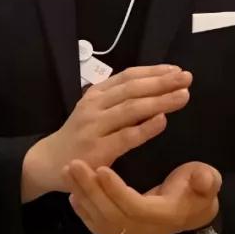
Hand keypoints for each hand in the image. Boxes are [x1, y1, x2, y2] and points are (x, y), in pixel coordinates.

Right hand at [21, 65, 192, 200]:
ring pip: (131, 109)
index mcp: (95, 95)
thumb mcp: (93, 111)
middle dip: (161, 82)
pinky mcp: (97, 151)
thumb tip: (154, 88)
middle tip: (187, 78)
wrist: (47, 163)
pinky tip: (163, 120)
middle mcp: (93, 107)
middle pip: (132, 89)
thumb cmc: (78, 137)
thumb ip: (118, 101)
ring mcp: (94, 128)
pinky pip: (126, 137)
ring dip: (160, 100)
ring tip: (183, 96)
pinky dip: (146, 128)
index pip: (127, 77)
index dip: (153, 71)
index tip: (176, 70)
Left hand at [65, 160, 220, 233]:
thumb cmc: (198, 192)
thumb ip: (206, 181)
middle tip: (73, 164)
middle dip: (90, 189)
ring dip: (81, 194)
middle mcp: (143, 231)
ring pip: (99, 219)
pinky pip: (97, 225)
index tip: (101, 168)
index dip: (116, 190)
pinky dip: (83, 209)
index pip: (134, 207)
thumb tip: (204, 179)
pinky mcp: (121, 232)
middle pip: (110, 214)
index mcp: (162, 216)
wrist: (192, 213)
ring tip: (67, 170)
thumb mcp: (208, 182)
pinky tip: (72, 192)